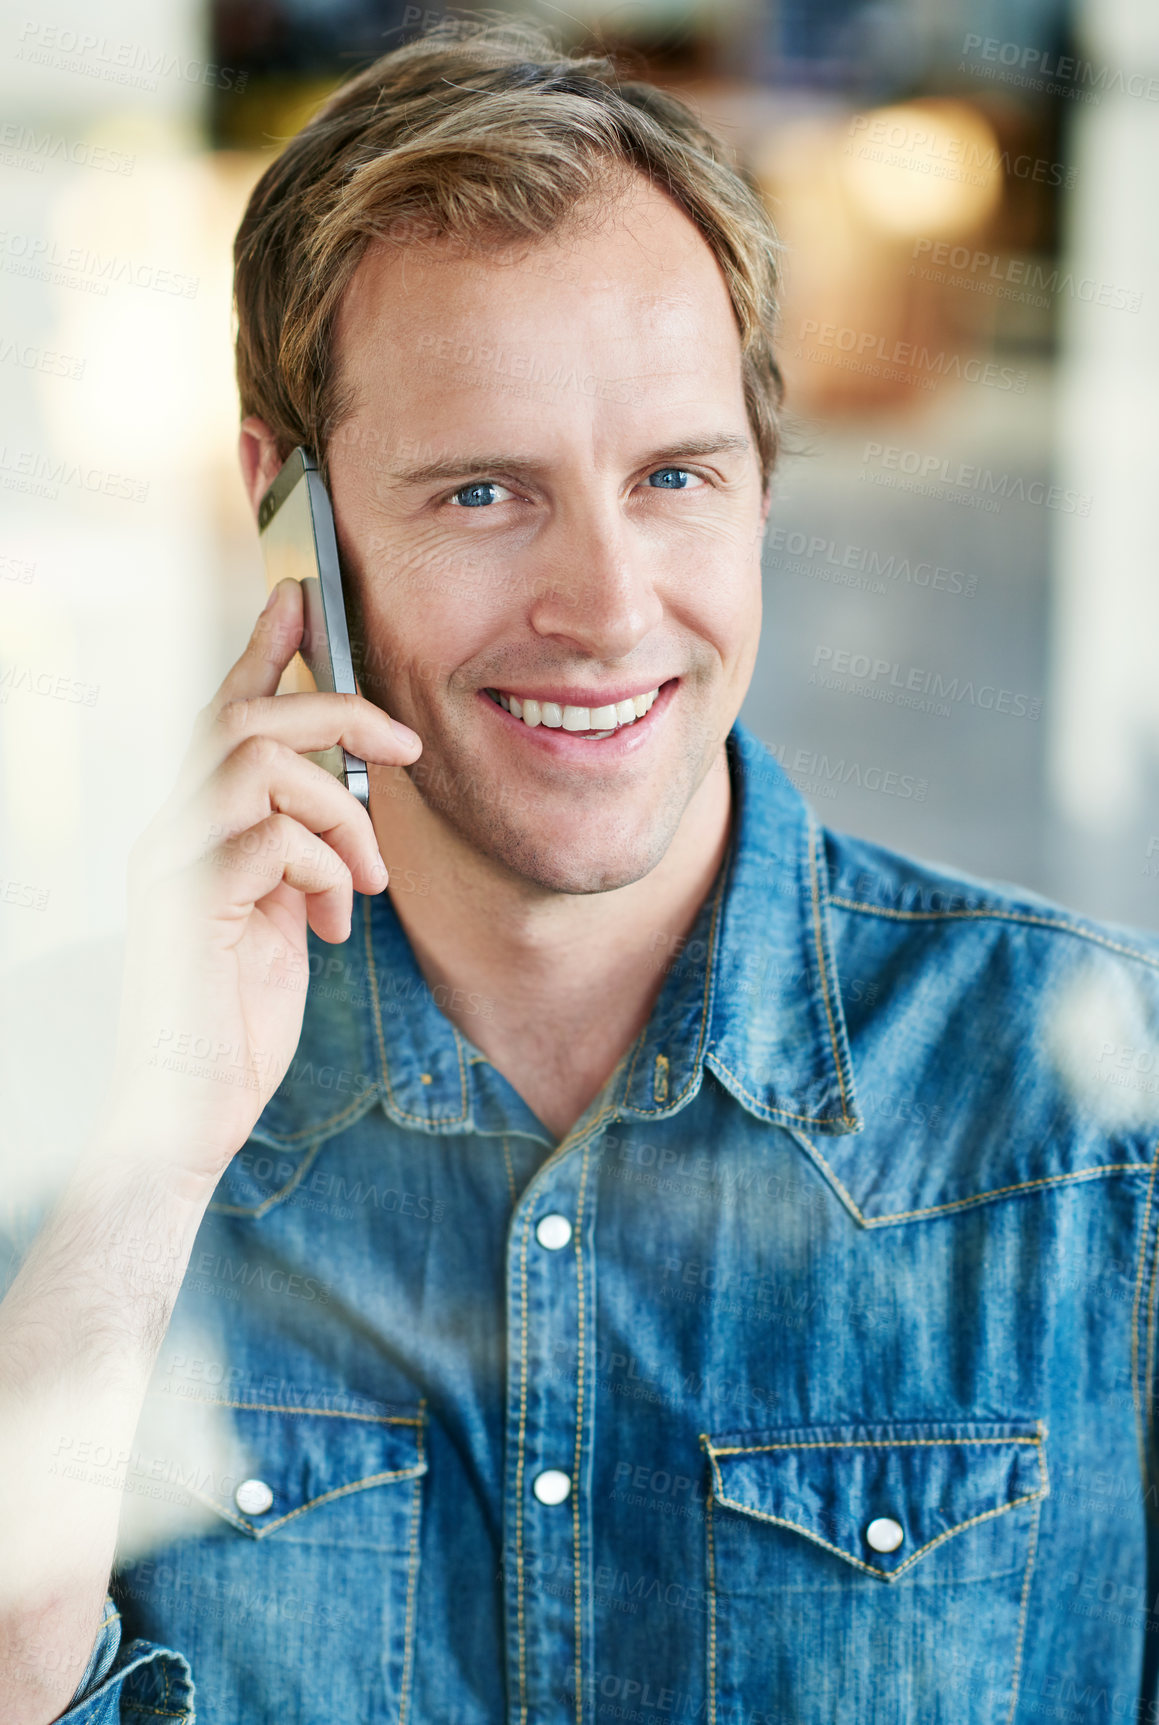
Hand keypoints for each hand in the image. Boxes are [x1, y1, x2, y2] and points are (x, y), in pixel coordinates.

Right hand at [94, 578, 420, 1189]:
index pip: (225, 716)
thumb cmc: (233, 1022)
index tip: (304, 600)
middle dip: (336, 710)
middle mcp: (169, 832)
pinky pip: (270, 839)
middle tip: (404, 744)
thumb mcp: (280, 921)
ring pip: (262, 765)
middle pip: (246, 718)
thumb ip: (294, 859)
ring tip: (367, 878)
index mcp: (194, 829)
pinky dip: (325, 872)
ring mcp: (170, 864)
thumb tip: (335, 818)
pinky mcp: (185, 903)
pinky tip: (336, 925)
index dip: (264, 651)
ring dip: (341, 813)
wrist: (186, 1113)